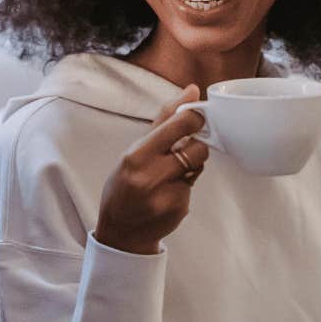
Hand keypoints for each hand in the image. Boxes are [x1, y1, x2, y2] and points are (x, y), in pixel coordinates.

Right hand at [93, 86, 211, 255]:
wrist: (121, 231)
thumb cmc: (125, 185)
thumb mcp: (134, 150)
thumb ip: (165, 119)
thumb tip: (192, 90)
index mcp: (136, 155)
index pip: (178, 125)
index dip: (195, 118)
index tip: (198, 117)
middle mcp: (151, 175)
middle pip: (196, 148)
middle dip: (195, 146)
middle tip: (183, 149)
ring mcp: (167, 194)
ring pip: (198, 166)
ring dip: (191, 165)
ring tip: (170, 173)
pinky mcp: (179, 208)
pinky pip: (193, 186)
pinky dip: (185, 185)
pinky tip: (167, 193)